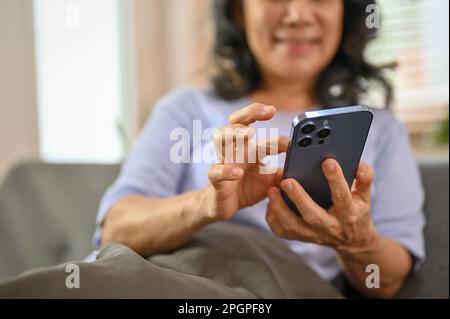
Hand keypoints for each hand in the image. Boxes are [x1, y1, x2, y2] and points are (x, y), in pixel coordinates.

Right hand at [204, 103, 288, 221]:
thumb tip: (309, 168)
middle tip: (270, 111)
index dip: (281, 136)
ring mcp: (223, 161)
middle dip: (252, 112)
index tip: (298, 138)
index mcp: (250, 147)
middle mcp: (235, 148)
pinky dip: (226, 170)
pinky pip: (216, 171)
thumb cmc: (248, 188)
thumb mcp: (272, 180)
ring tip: (248, 134)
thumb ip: (287, 172)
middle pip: (237, 120)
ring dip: (233, 133)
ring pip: (220, 138)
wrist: (225, 207)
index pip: (263, 131)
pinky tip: (238, 172)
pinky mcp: (216, 179)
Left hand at [266, 159, 381, 255]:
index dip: (336, 179)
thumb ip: (365, 177)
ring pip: (293, 226)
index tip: (327, 161)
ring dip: (280, 209)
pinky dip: (273, 219)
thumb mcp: (365, 195)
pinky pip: (283, 231)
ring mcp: (313, 234)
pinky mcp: (300, 237)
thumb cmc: (356, 211)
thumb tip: (358, 163)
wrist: (352, 241)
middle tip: (287, 180)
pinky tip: (269, 202)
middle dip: (300, 198)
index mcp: (348, 213)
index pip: (342, 196)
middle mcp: (330, 226)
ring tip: (272, 190)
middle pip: (313, 215)